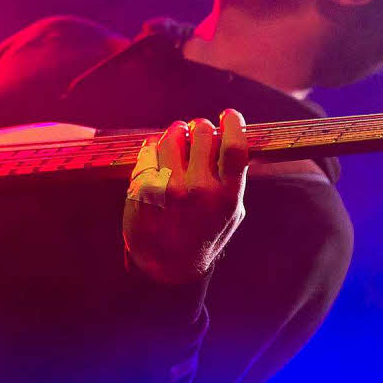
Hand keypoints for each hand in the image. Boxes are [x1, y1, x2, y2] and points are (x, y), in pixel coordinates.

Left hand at [123, 109, 249, 283]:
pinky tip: (157, 156)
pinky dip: (154, 147)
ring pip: (173, 136)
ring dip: (176, 133)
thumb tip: (238, 141)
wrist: (165, 266)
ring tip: (176, 141)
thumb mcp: (231, 214)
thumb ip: (235, 181)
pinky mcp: (144, 188)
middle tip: (198, 131)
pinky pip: (150, 150)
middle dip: (201, 127)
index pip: (234, 147)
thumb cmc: (203, 235)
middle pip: (204, 134)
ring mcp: (170, 189)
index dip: (233, 124)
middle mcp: (200, 191)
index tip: (229, 115)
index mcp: (228, 196)